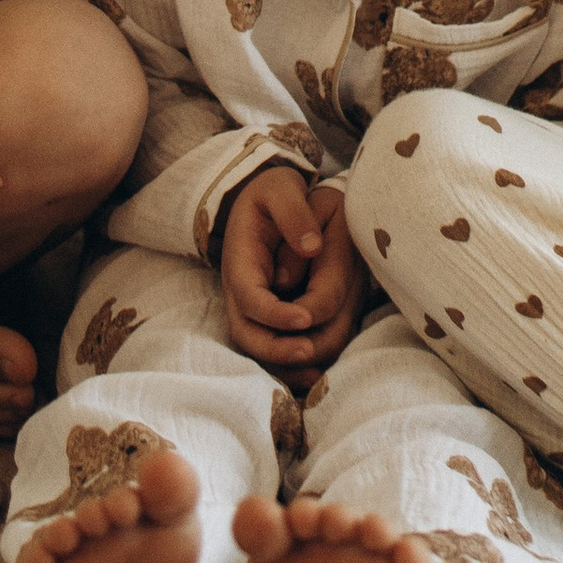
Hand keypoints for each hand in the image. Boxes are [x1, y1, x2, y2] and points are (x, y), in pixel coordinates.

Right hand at [220, 163, 366, 371]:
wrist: (264, 201)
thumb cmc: (273, 194)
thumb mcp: (280, 188)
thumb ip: (293, 212)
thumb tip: (312, 246)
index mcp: (241, 261)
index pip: (248, 297)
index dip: (273, 313)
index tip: (304, 318)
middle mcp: (242, 291)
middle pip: (246, 334)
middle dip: (275, 349)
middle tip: (310, 351)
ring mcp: (253, 307)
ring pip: (259, 348)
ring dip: (285, 365)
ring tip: (318, 374)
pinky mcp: (271, 317)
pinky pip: (275, 348)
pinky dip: (293, 365)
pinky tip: (321, 372)